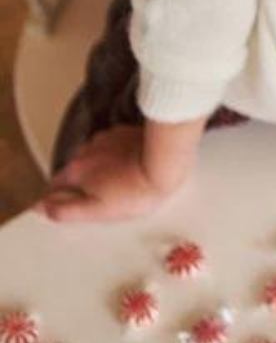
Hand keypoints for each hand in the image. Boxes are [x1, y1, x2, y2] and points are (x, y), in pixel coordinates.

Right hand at [35, 125, 179, 222]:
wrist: (166, 162)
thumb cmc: (137, 188)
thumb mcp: (97, 210)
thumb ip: (66, 210)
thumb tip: (43, 208)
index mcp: (76, 170)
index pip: (54, 186)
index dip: (62, 197)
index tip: (73, 205)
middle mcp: (87, 150)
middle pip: (75, 170)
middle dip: (84, 182)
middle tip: (104, 196)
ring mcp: (107, 138)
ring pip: (94, 156)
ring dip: (101, 167)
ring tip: (122, 182)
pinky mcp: (126, 132)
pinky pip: (114, 146)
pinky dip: (118, 155)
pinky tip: (132, 165)